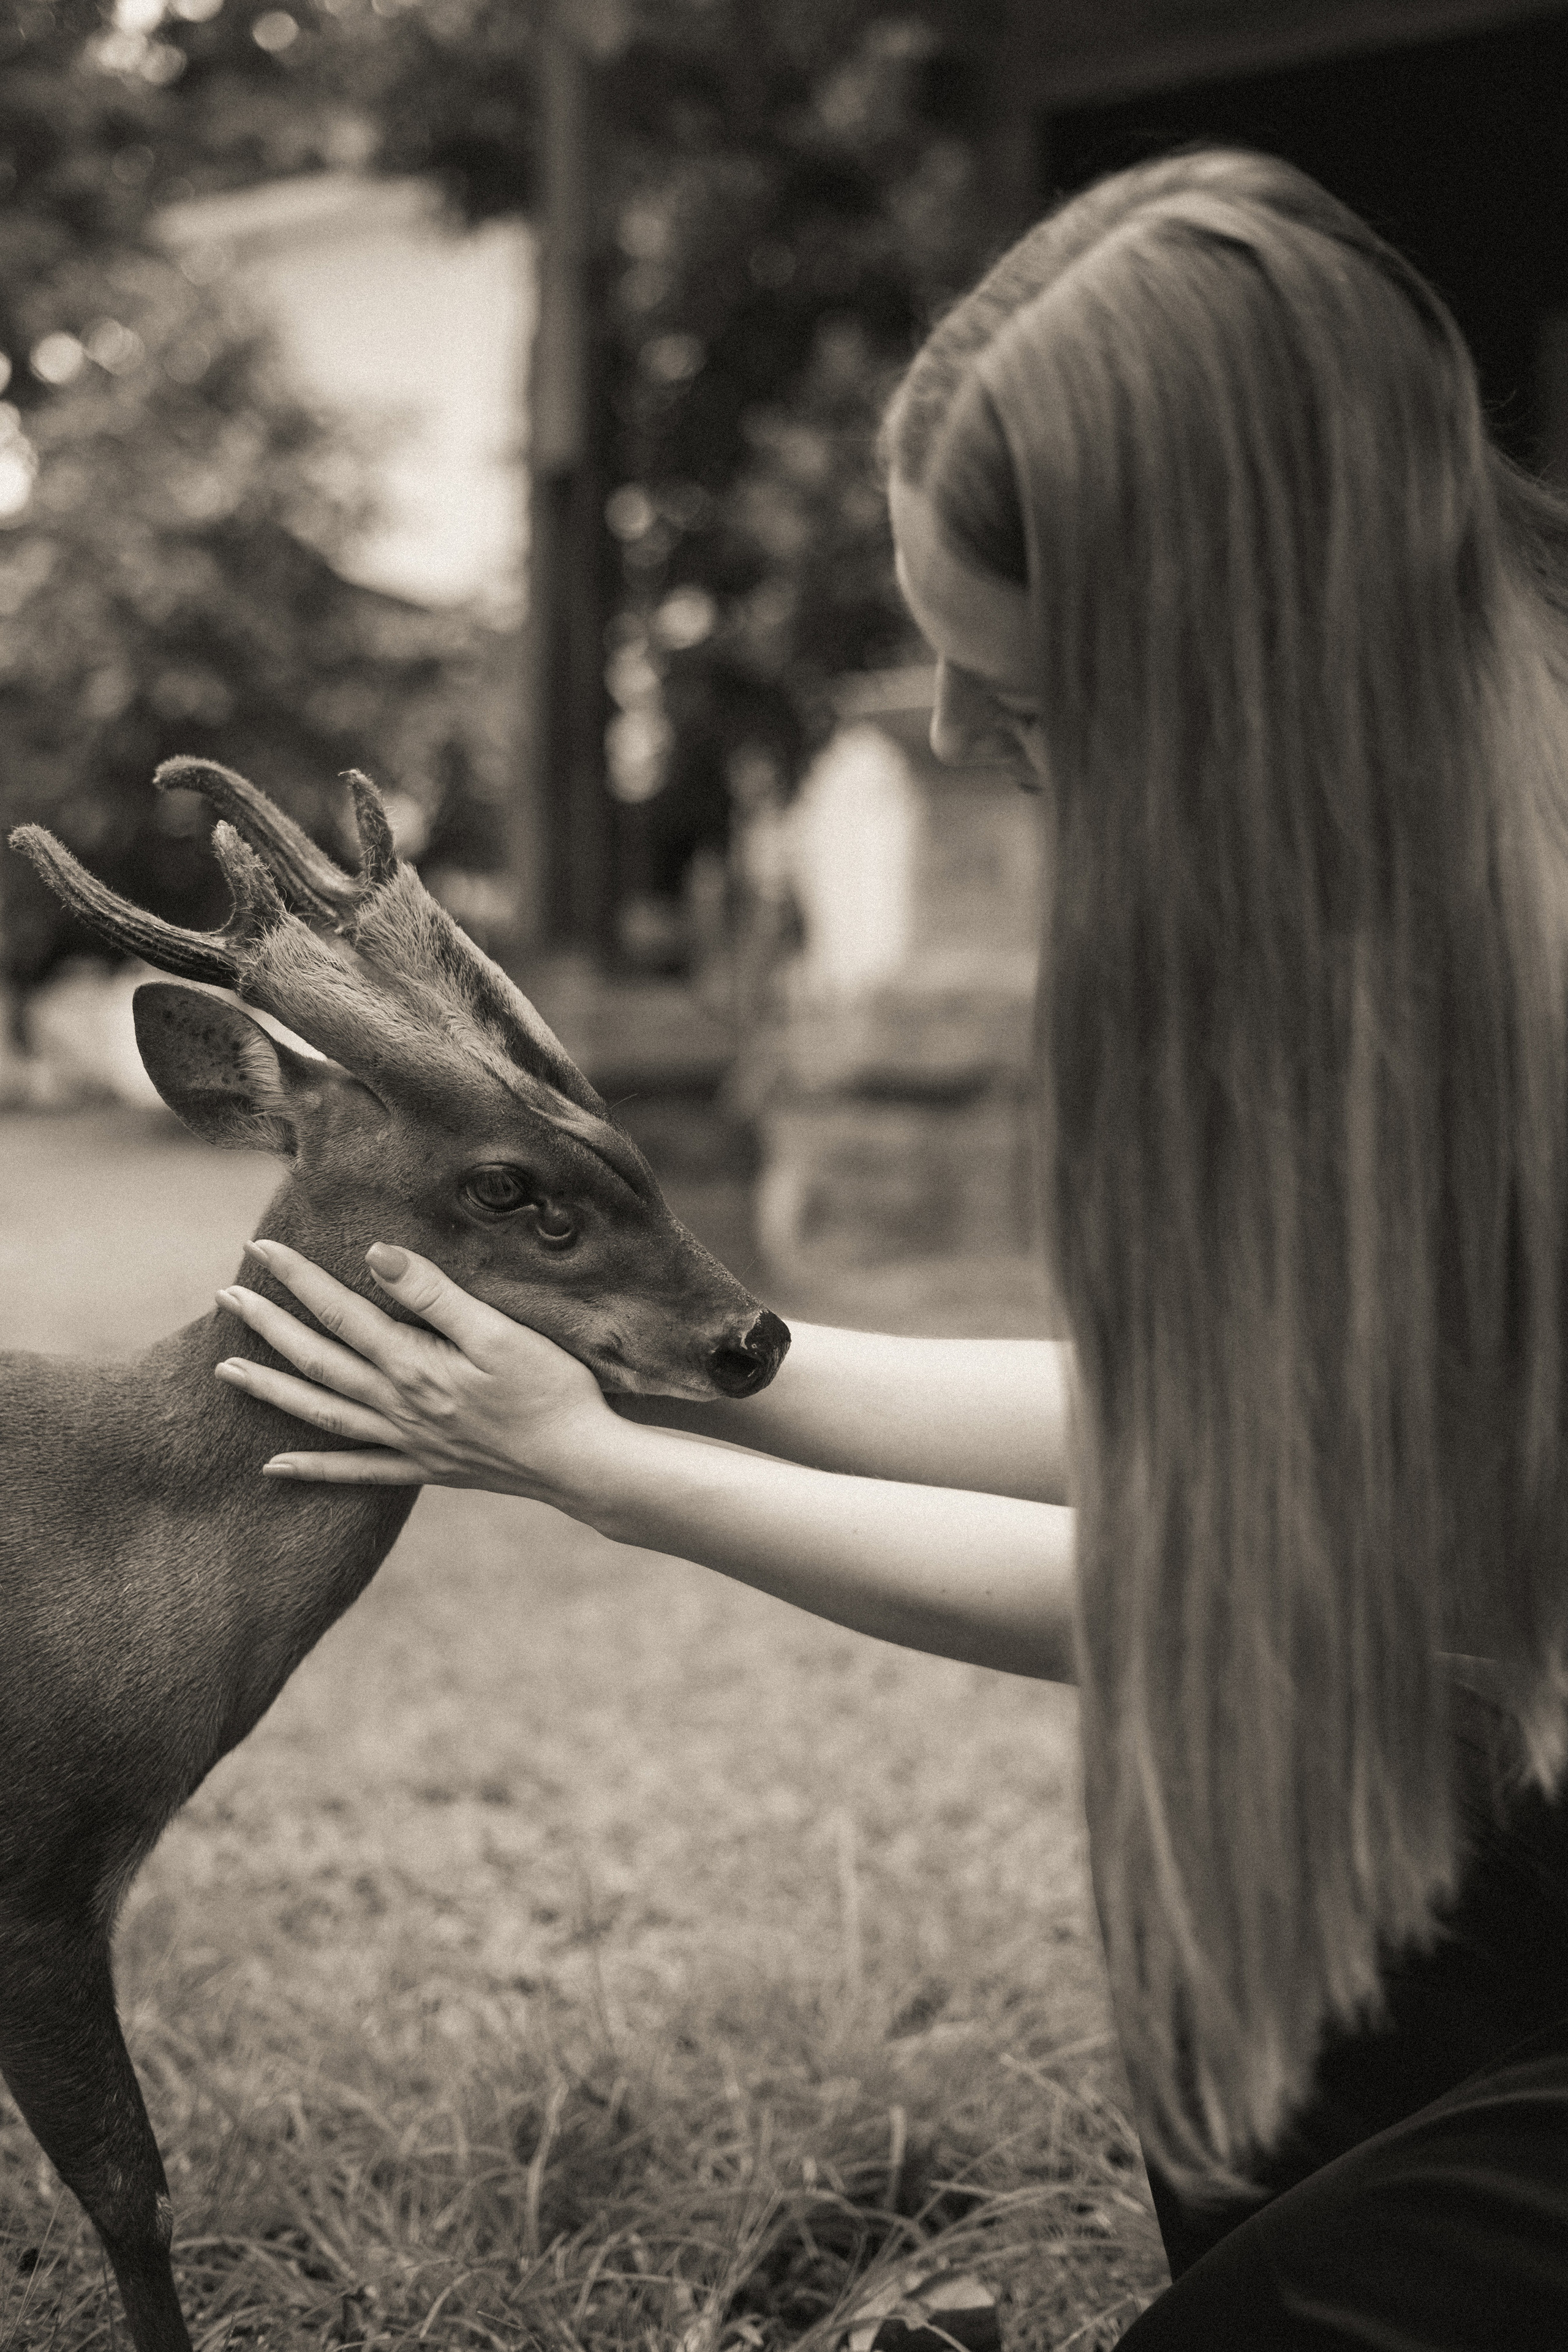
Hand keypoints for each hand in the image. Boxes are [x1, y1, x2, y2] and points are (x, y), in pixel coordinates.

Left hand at [213, 1237, 613, 1497]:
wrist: (580, 1463)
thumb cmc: (551, 1390)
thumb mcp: (499, 1332)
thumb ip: (434, 1294)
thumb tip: (375, 1255)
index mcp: (414, 1366)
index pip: (341, 1312)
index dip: (298, 1278)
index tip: (260, 1248)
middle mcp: (398, 1405)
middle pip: (318, 1360)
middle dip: (268, 1325)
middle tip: (226, 1295)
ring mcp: (407, 1441)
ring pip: (322, 1412)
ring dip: (272, 1390)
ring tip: (226, 1371)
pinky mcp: (424, 1467)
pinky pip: (354, 1472)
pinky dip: (311, 1468)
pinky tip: (274, 1466)